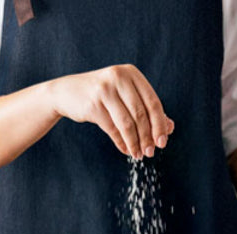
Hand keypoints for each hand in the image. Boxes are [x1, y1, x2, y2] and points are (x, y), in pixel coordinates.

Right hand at [50, 64, 173, 158]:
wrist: (67, 93)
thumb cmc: (102, 96)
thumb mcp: (125, 97)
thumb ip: (146, 110)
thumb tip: (170, 128)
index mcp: (131, 74)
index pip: (153, 102)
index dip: (160, 125)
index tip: (162, 143)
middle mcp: (119, 77)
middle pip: (141, 114)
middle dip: (147, 137)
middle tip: (150, 153)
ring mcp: (104, 90)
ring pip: (127, 123)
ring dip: (134, 143)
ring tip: (138, 155)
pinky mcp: (93, 104)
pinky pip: (112, 128)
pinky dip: (120, 142)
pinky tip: (126, 150)